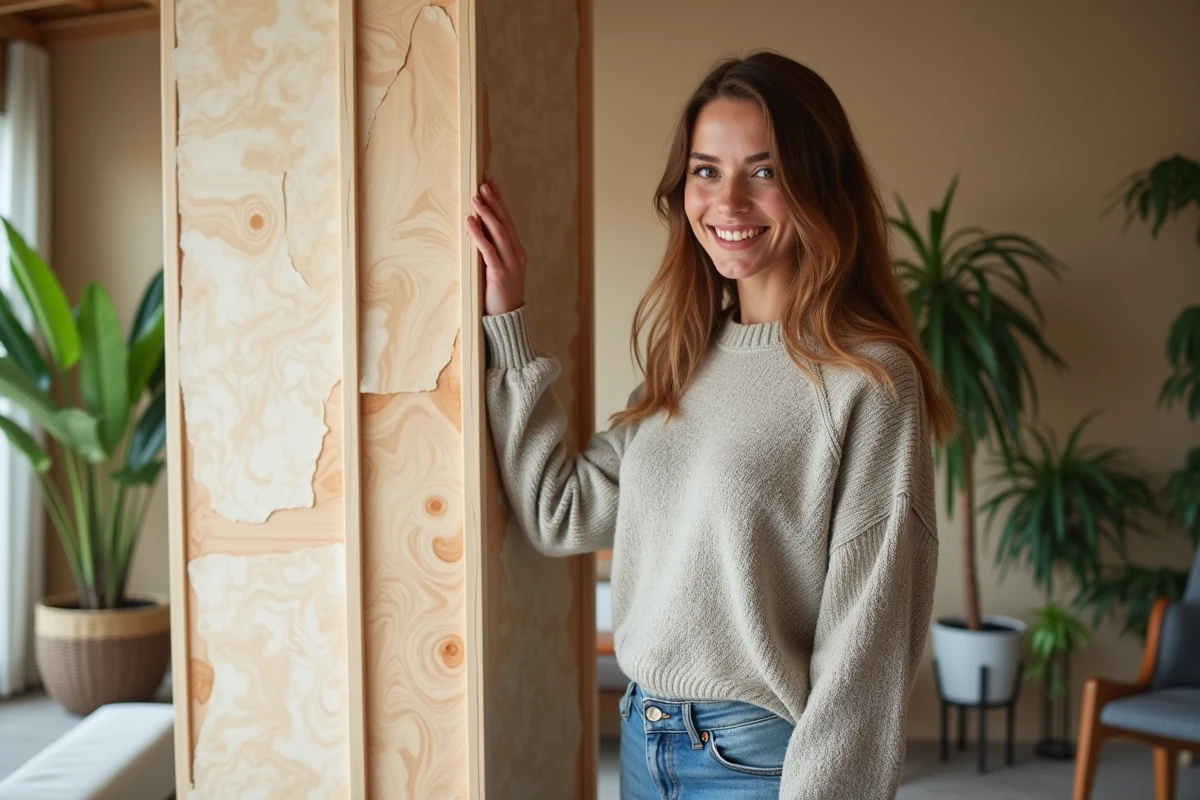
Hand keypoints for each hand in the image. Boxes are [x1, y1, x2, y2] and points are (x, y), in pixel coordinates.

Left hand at [466, 180, 526, 316]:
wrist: (507, 319)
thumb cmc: (499, 295)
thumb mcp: (497, 269)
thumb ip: (491, 251)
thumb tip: (475, 230)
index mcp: (517, 252)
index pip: (508, 221)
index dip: (500, 202)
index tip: (491, 184)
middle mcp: (516, 254)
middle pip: (505, 222)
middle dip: (494, 202)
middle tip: (483, 184)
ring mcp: (510, 263)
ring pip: (499, 232)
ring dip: (486, 213)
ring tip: (475, 199)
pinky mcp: (499, 274)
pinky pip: (488, 249)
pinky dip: (478, 234)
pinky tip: (470, 223)